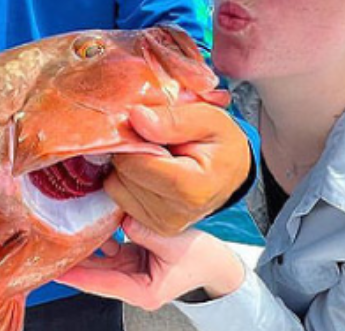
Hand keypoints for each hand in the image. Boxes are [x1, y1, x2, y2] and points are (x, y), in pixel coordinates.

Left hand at [58, 217, 244, 309]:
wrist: (218, 264)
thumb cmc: (202, 259)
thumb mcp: (174, 243)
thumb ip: (146, 231)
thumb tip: (121, 218)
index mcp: (142, 292)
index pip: (102, 283)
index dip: (78, 276)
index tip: (55, 269)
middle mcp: (133, 286)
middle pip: (96, 274)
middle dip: (75, 259)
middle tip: (50, 245)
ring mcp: (131, 273)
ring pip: (100, 261)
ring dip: (87, 245)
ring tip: (68, 228)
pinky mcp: (133, 260)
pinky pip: (111, 250)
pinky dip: (103, 237)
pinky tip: (96, 223)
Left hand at [104, 103, 251, 235]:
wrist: (229, 174)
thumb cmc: (221, 145)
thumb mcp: (210, 119)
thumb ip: (173, 119)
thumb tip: (136, 117)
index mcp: (192, 189)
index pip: (134, 163)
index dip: (134, 138)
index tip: (150, 127)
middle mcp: (175, 215)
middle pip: (122, 175)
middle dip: (131, 151)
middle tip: (156, 142)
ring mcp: (162, 226)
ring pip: (115, 186)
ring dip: (128, 166)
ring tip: (157, 158)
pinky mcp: (150, 228)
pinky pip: (118, 197)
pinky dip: (128, 180)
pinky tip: (150, 172)